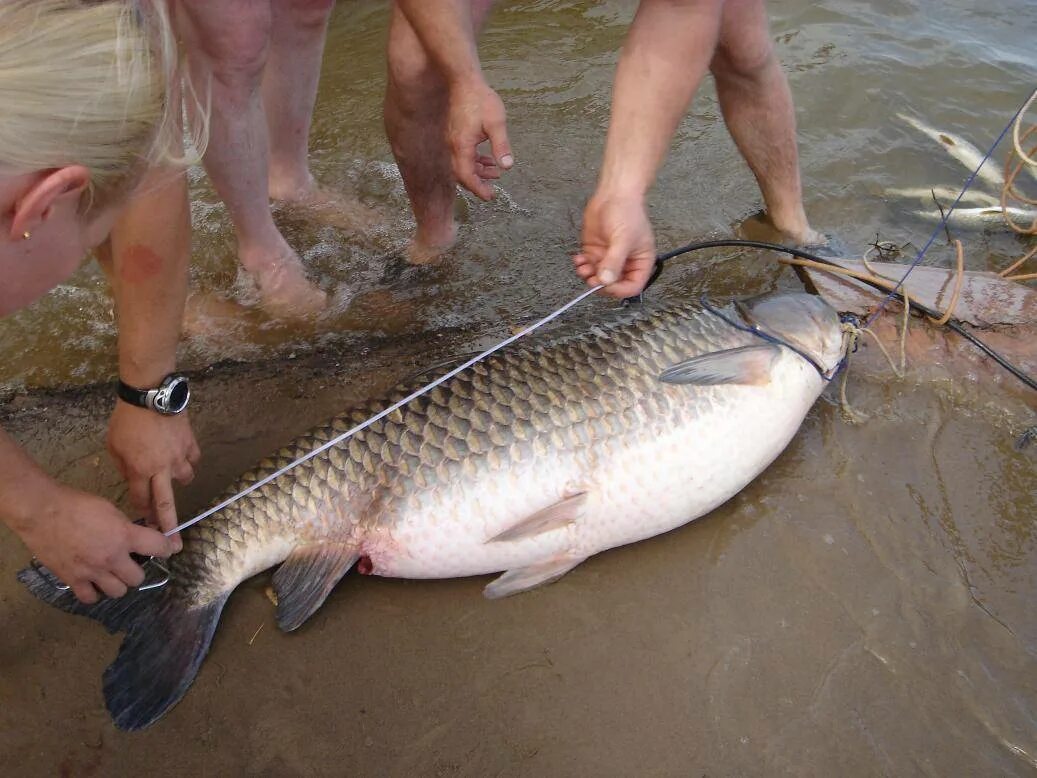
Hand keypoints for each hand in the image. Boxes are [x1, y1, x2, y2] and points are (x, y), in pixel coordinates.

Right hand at [18, 484, 176, 603]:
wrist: (41, 511)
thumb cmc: (77, 504)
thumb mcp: (110, 509)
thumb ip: (125, 527)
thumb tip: (138, 536)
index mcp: (124, 536)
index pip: (158, 548)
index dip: (165, 548)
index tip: (165, 549)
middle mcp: (111, 558)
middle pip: (137, 578)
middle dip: (136, 570)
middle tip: (128, 563)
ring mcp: (91, 571)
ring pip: (118, 592)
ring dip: (118, 583)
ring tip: (111, 574)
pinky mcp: (72, 579)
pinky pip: (90, 598)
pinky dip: (94, 592)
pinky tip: (92, 583)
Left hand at [107, 401, 199, 550]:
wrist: (152, 395)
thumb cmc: (127, 420)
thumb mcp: (114, 445)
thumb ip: (124, 466)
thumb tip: (133, 477)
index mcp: (139, 471)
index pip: (141, 500)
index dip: (141, 512)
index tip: (143, 522)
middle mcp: (162, 470)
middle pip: (166, 504)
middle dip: (169, 527)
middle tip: (175, 545)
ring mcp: (180, 458)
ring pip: (184, 479)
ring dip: (177, 480)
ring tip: (171, 475)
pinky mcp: (191, 444)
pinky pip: (192, 459)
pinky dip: (187, 460)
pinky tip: (180, 454)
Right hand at [447, 77, 513, 199]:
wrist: (462, 80)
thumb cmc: (480, 99)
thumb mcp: (496, 123)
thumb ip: (501, 146)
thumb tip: (507, 166)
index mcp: (461, 147)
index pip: (467, 177)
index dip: (478, 189)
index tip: (490, 197)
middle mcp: (453, 146)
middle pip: (462, 174)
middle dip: (477, 184)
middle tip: (491, 192)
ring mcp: (452, 140)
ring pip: (462, 165)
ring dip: (478, 171)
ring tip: (495, 173)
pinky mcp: (454, 134)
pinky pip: (462, 155)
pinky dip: (474, 161)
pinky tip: (488, 158)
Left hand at [573, 193, 656, 297]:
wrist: (614, 194)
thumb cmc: (627, 212)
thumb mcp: (623, 239)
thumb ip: (614, 261)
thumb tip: (606, 281)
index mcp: (640, 263)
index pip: (632, 287)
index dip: (619, 290)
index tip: (606, 285)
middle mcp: (625, 263)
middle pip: (613, 285)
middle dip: (601, 284)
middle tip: (591, 279)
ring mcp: (609, 258)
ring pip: (598, 278)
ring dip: (588, 276)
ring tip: (583, 267)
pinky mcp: (595, 252)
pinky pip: (588, 267)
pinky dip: (581, 266)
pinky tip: (578, 259)